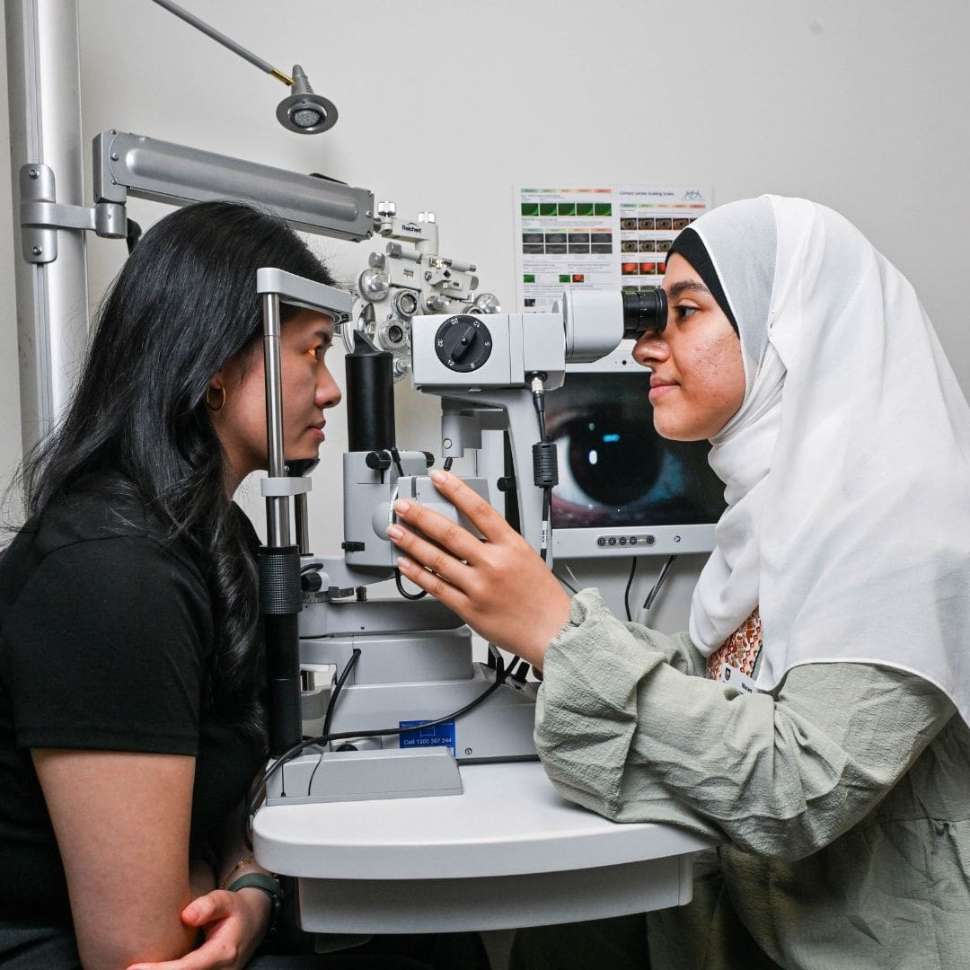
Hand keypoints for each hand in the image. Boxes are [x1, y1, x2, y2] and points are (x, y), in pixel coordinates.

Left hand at [127, 887, 269, 969]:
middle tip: (124, 969)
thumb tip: (186, 915)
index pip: (186, 968)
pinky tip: (149, 969)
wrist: (252, 926)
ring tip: (134, 969)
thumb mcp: (226, 900)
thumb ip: (208, 905)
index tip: (132, 969)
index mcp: (223, 953)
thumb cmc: (234, 911)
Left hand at [387, 470, 570, 668]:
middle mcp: (493, 563)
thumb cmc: (541, 596)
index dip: (455, 490)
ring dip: (412, 542)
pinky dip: (418, 574)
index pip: (479, 509)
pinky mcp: (469, 609)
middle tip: (403, 506)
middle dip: (421, 516)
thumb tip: (469, 527)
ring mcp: (479, 587)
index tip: (438, 478)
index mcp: (511, 545)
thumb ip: (498, 541)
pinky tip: (405, 564)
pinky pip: (437, 588)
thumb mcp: (526, 556)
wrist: (552, 630)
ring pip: (437, 559)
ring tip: (396, 531)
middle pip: (450, 533)